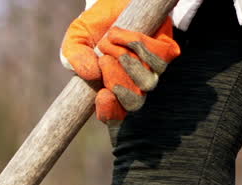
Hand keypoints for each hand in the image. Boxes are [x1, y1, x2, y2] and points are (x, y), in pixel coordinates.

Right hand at [60, 0, 180, 123]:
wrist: (114, 3)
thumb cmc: (94, 27)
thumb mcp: (75, 41)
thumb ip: (75, 58)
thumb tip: (92, 74)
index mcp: (110, 92)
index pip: (114, 117)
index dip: (110, 113)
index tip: (103, 96)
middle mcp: (134, 86)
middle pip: (134, 103)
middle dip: (118, 82)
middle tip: (104, 60)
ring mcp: (152, 71)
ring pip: (147, 81)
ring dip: (126, 60)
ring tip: (109, 41)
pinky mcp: (166, 53)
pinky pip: (158, 57)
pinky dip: (138, 44)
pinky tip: (123, 34)